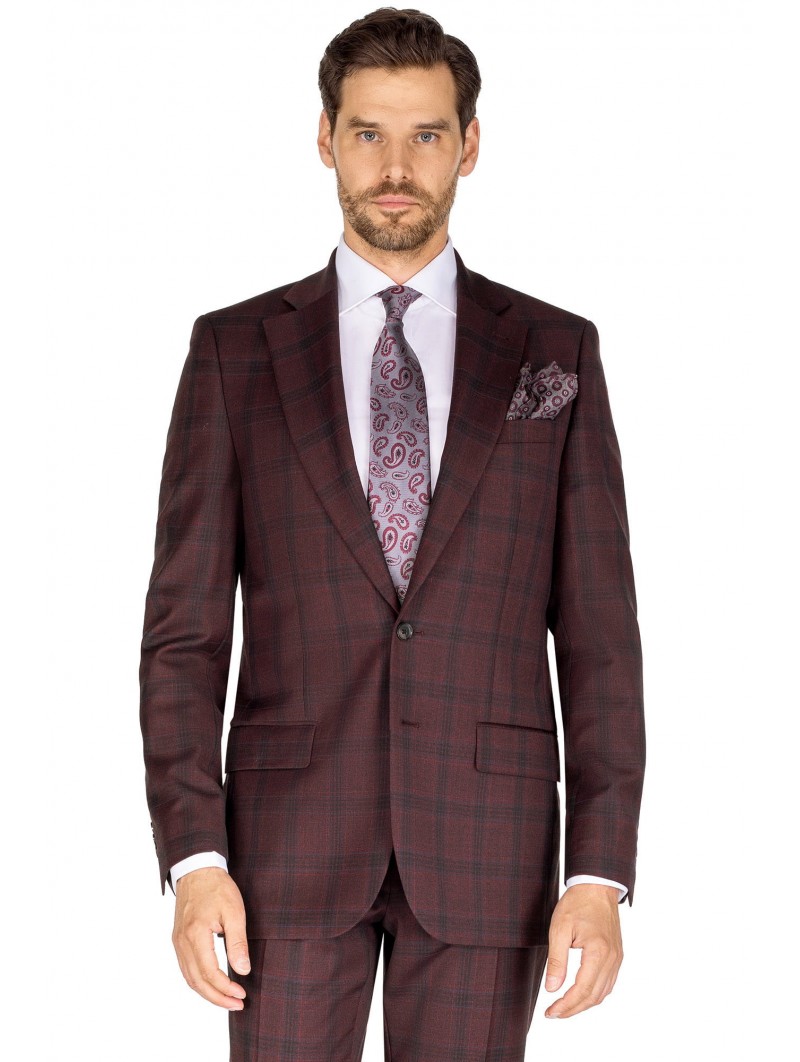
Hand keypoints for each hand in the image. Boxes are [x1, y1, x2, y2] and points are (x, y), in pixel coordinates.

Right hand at [172, 866, 250, 1009]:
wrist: (197, 870)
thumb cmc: (217, 888)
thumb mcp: (234, 911)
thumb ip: (238, 942)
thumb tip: (243, 970)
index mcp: (195, 935)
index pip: (209, 973)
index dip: (225, 988)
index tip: (242, 994)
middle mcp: (182, 942)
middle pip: (196, 981)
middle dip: (217, 997)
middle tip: (237, 1004)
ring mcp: (177, 942)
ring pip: (189, 978)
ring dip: (208, 992)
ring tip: (227, 999)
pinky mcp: (178, 940)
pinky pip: (186, 968)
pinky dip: (199, 981)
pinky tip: (213, 984)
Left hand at [543, 883, 622, 1017]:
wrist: (597, 886)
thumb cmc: (577, 903)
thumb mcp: (559, 928)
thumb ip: (556, 960)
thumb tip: (552, 989)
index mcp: (598, 953)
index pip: (582, 990)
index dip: (565, 1005)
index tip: (550, 1012)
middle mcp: (612, 959)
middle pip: (594, 997)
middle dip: (573, 1009)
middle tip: (553, 1013)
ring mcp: (617, 958)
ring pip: (602, 993)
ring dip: (583, 1004)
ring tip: (564, 1007)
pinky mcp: (617, 955)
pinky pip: (607, 983)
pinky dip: (594, 994)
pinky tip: (580, 994)